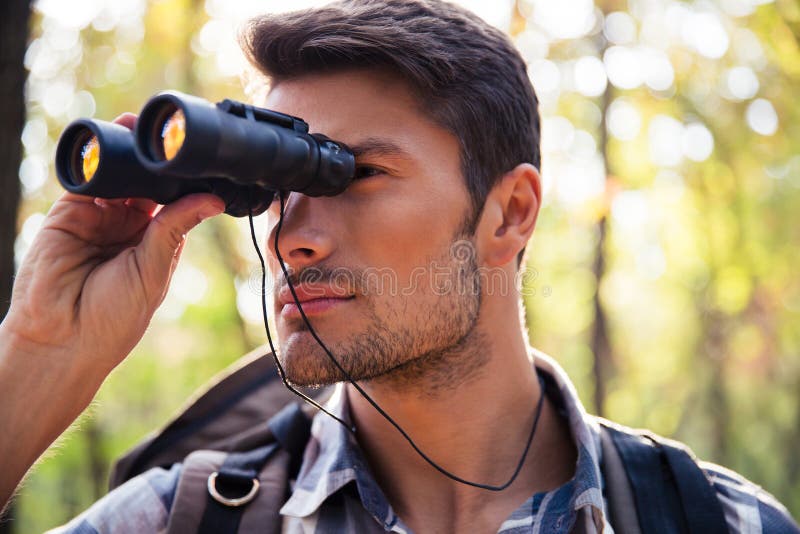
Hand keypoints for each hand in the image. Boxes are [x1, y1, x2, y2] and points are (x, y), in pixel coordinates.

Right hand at [2, 113, 224, 375]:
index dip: (186, 179)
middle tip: (175, 135)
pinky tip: (113, 145)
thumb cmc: (114, 318)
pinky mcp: (68, 212)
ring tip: (147, 132)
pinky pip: (85, 179)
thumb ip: (174, 228)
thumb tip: (213, 199)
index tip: (204, 157)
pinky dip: (98, 160)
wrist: (63, 339)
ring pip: (118, 174)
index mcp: (156, 240)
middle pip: (147, 180)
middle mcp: (127, 225)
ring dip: (129, 152)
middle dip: (158, 159)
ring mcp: (97, 216)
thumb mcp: (154, 269)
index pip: (174, 199)